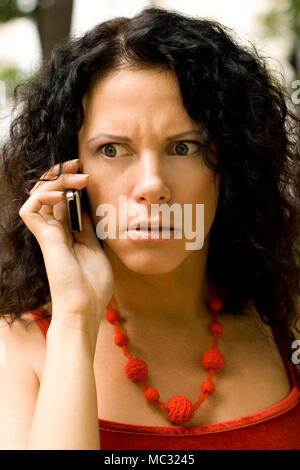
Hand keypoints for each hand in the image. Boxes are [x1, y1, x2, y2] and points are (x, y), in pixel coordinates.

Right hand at [19, 159, 113, 345]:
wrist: (86, 307)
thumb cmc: (93, 284)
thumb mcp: (96, 247)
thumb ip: (88, 228)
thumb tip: (88, 208)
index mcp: (67, 231)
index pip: (62, 198)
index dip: (69, 181)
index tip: (85, 169)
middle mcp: (54, 230)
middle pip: (48, 192)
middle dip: (61, 174)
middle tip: (77, 163)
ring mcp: (47, 234)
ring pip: (38, 196)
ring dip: (55, 180)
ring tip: (75, 176)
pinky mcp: (43, 238)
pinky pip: (30, 210)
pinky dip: (42, 197)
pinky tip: (61, 195)